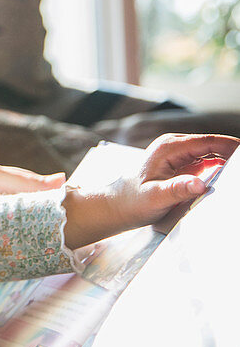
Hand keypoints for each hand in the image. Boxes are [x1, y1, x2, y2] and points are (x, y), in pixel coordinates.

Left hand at [63, 134, 237, 249]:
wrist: (119, 204)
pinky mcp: (184, 162)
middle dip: (234, 154)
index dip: (231, 146)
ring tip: (237, 174)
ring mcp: (180, 153)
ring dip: (229, 160)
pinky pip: (209, 160)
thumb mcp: (154, 198)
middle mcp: (175, 145)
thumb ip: (176, 190)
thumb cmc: (132, 201)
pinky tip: (230, 177)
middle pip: (214, 144)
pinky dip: (222, 167)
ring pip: (214, 152)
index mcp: (169, 148)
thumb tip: (199, 184)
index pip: (208, 142)